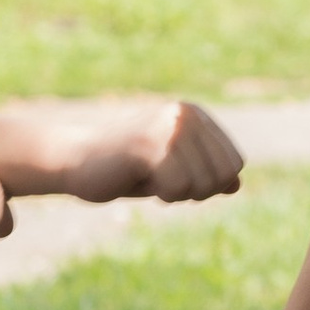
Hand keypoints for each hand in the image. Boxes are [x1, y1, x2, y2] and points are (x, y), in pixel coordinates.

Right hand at [58, 98, 243, 205]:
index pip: (233, 164)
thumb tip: (236, 184)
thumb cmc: (122, 169)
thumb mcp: (170, 172)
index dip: (210, 185)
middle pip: (223, 175)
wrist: (74, 160)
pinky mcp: (152, 142)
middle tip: (162, 182)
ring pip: (203, 184)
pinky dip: (163, 195)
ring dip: (175, 194)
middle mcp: (187, 114)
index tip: (177, 179)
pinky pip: (179, 187)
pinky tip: (138, 178)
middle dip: (196, 192)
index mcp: (195, 115)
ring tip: (147, 177)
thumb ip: (203, 174)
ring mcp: (170, 126)